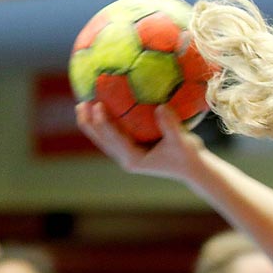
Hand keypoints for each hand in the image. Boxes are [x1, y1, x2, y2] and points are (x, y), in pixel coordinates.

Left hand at [75, 102, 208, 182]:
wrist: (192, 168)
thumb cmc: (187, 156)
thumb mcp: (182, 141)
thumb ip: (171, 125)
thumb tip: (161, 107)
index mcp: (134, 159)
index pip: (114, 139)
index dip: (103, 123)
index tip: (97, 105)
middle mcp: (126, 158)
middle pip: (101, 140)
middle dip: (89, 123)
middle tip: (80, 104)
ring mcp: (127, 154)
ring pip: (104, 138)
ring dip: (92, 123)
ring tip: (81, 105)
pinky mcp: (131, 149)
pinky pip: (113, 134)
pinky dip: (104, 122)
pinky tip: (101, 106)